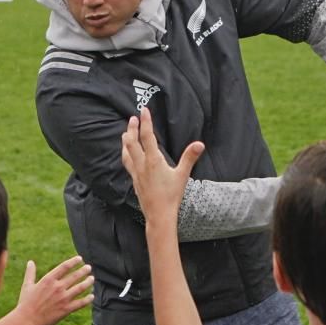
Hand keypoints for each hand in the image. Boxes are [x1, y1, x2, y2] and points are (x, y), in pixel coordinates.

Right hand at [13, 256, 93, 324]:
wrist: (27, 320)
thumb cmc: (26, 303)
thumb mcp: (27, 285)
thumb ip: (30, 273)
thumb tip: (30, 262)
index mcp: (48, 280)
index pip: (64, 267)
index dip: (73, 261)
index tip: (79, 259)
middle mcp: (57, 287)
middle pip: (75, 276)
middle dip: (83, 270)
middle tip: (89, 268)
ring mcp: (63, 298)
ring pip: (80, 288)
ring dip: (88, 282)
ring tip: (92, 279)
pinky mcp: (66, 309)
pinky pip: (81, 303)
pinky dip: (88, 299)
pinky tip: (92, 296)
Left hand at [121, 107, 203, 221]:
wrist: (159, 215)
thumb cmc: (171, 196)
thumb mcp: (182, 175)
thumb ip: (189, 158)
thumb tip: (200, 144)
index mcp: (153, 160)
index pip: (147, 136)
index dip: (146, 122)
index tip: (144, 110)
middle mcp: (141, 165)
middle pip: (132, 142)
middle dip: (132, 128)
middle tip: (133, 118)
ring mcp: (136, 173)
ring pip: (126, 152)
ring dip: (126, 141)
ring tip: (125, 133)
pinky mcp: (134, 180)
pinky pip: (127, 163)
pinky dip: (126, 154)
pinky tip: (127, 155)